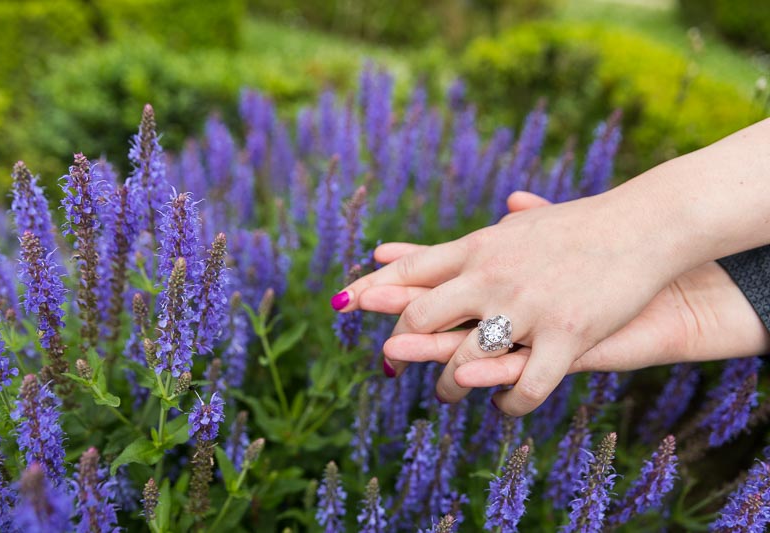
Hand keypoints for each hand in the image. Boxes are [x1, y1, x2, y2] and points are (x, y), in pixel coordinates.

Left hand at [335, 190, 679, 415]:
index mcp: (480, 246)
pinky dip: (509, 403)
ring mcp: (527, 307)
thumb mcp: (523, 225)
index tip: (345, 302)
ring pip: (465, 359)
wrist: (644, 224)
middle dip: (402, 346)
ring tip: (446, 396)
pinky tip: (505, 408)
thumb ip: (487, 233)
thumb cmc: (581, 224)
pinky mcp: (566, 334)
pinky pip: (527, 384)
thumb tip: (463, 225)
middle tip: (391, 364)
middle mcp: (492, 275)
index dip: (375, 288)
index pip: (412, 269)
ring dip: (449, 385)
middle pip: (422, 316)